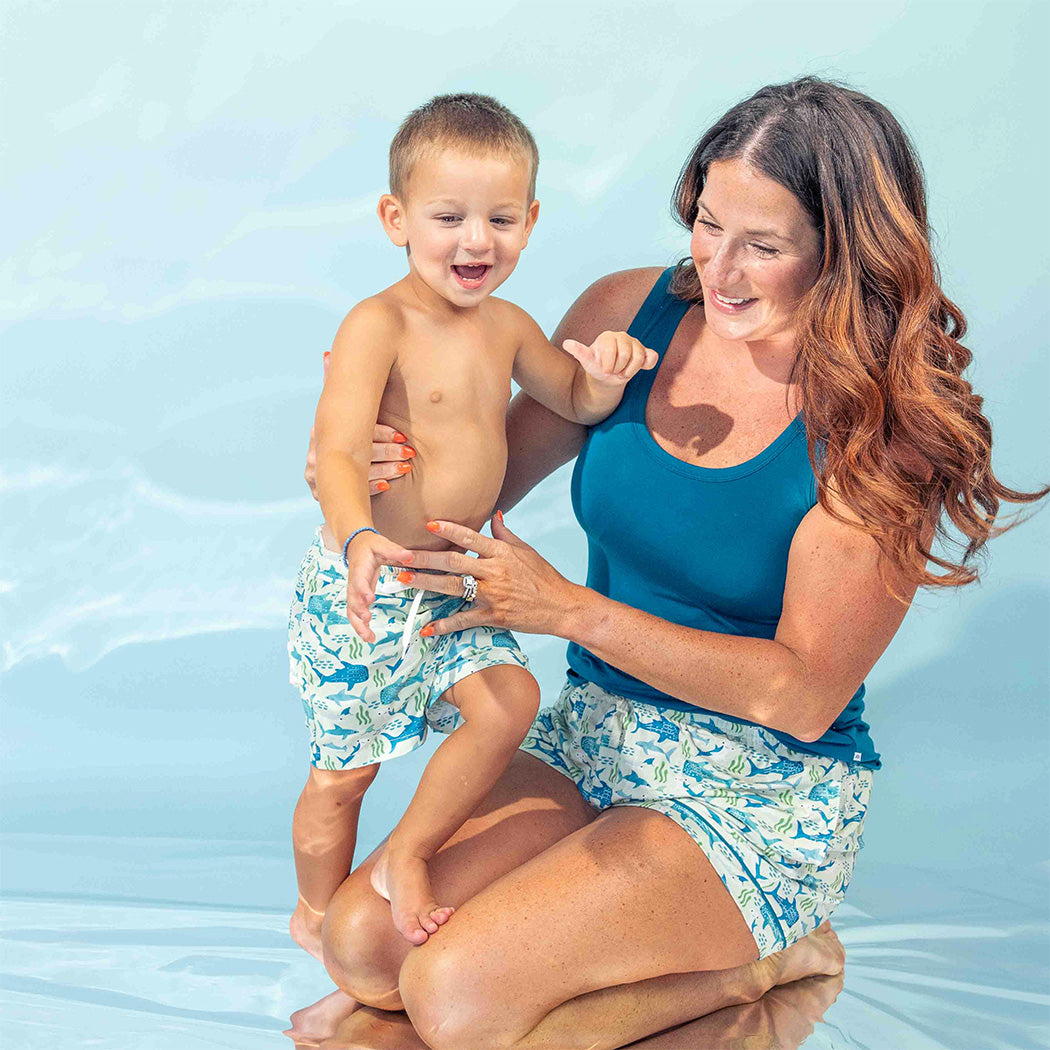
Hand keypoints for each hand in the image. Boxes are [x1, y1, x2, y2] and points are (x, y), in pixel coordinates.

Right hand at [304, 353, 415, 499]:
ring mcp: (317, 476)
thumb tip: (326, 353)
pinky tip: (389, 485)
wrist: (336, 481)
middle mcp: (314, 454)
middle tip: (409, 451)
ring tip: (405, 466)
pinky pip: (349, 493)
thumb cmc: (348, 439)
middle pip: (354, 451)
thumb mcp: (344, 414)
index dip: (379, 432)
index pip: (353, 430)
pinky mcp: (324, 496)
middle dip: (385, 450)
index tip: (402, 434)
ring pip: (355, 472)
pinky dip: (371, 487)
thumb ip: (337, 386)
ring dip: (384, 468)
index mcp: (321, 432)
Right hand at [344, 530, 414, 642]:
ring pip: (352, 611)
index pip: (359, 580)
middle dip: (359, 612)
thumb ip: (394, 551)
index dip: (362, 590)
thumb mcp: (381, 544)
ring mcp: (354, 592)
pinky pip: (356, 613)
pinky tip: (368, 636)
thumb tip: (408, 556)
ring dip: (358, 625)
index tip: (370, 598)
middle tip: (367, 621)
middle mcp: (354, 582)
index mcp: (360, 568)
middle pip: (352, 600)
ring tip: (368, 637)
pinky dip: (360, 626)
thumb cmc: (369, 546)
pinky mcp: (358, 598)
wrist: (356, 546)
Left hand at [392, 513, 580, 637]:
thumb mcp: (526, 551)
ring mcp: (493, 595)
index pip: (471, 537)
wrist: (561, 606)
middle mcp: (495, 571)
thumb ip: (505, 533)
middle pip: (454, 562)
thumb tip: (494, 514)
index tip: (427, 525)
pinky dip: (445, 625)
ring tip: (405, 580)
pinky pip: (464, 620)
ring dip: (427, 583)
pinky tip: (427, 628)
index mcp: (502, 553)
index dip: (448, 530)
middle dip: (425, 558)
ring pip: (454, 587)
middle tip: (400, 555)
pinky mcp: (494, 616)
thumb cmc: (544, 577)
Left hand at [562, 331, 657, 386]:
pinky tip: (641, 368)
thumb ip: (579, 352)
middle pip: (626, 355)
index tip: (604, 370)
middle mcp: (622, 336)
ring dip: (629, 371)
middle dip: (618, 369)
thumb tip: (566, 343)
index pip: (611, 351)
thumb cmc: (597, 366)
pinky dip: (647, 364)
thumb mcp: (587, 361)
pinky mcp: (645, 352)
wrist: (608, 374)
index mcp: (607, 337)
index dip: (608, 366)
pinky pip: (652, 357)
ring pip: (639, 358)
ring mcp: (635, 343)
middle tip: (613, 371)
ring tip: (622, 371)